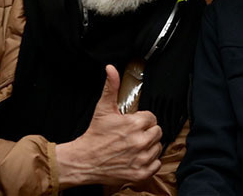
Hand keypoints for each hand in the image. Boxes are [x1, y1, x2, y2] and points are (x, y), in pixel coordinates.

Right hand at [56, 65, 162, 187]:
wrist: (84, 161)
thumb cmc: (94, 136)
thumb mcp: (103, 109)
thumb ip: (111, 87)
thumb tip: (111, 68)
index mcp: (134, 124)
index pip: (152, 118)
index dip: (142, 120)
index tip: (133, 124)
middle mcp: (140, 142)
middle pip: (157, 132)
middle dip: (147, 132)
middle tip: (133, 135)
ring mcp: (141, 158)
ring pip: (158, 147)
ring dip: (149, 146)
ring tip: (134, 146)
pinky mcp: (141, 173)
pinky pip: (156, 164)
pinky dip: (149, 162)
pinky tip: (137, 157)